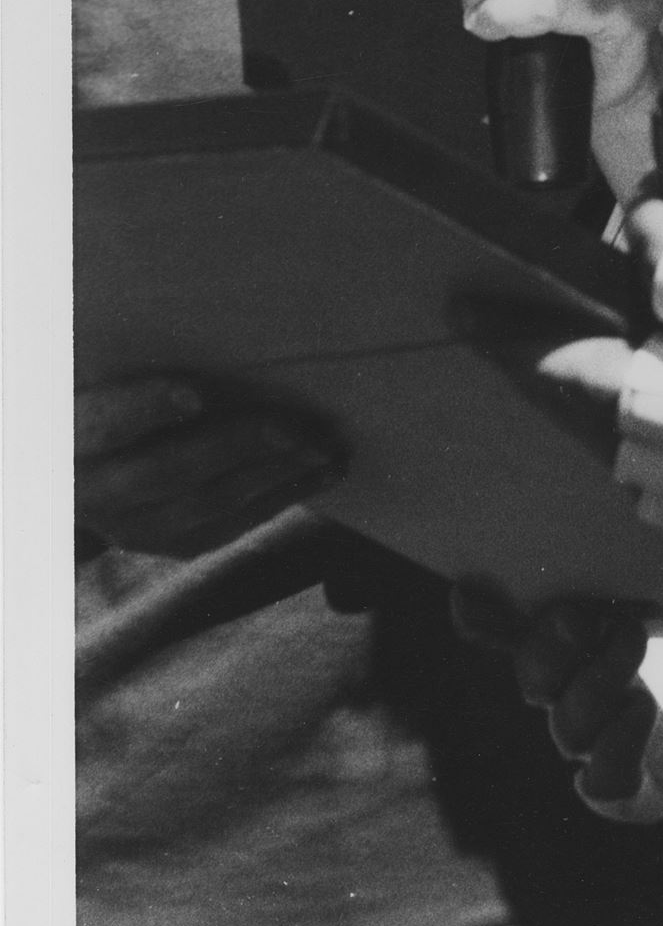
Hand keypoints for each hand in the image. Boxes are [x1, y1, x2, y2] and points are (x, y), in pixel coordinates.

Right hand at [77, 375, 344, 555]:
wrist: (83, 478)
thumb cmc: (111, 407)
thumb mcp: (110, 381)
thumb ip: (142, 381)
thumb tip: (198, 380)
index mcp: (69, 437)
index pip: (101, 423)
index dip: (146, 407)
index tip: (193, 395)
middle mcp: (93, 492)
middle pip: (168, 470)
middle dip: (243, 446)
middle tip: (305, 428)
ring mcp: (130, 526)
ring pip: (206, 507)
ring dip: (277, 478)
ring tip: (330, 452)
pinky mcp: (165, 544)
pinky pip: (224, 527)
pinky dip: (275, 500)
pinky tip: (315, 477)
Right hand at [451, 586, 662, 821]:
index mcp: (600, 625)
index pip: (518, 625)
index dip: (487, 616)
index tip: (476, 589)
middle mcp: (600, 680)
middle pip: (533, 673)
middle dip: (547, 644)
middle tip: (588, 613)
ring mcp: (624, 735)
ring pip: (563, 723)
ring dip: (589, 685)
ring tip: (637, 641)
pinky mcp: (653, 784)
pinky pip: (600, 782)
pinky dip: (611, 749)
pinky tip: (644, 714)